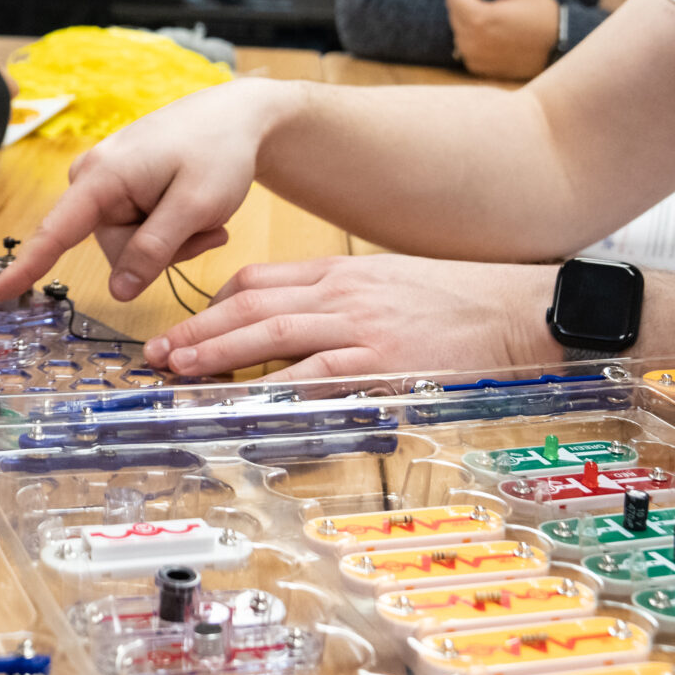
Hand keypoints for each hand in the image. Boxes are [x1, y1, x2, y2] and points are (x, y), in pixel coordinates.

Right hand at [0, 79, 285, 302]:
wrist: (236, 114)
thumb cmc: (218, 151)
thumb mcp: (194, 207)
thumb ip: (153, 250)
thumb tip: (117, 292)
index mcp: (102, 178)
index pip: (55, 232)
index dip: (24, 267)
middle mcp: (93, 178)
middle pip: (114, 249)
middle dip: (161, 251)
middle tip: (205, 227)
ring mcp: (106, 183)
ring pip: (130, 245)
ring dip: (173, 241)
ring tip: (206, 214)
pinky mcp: (121, 188)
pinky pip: (139, 229)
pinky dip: (172, 229)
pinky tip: (197, 210)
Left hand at [142, 254, 562, 381]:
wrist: (517, 311)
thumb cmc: (456, 302)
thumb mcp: (387, 285)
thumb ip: (339, 300)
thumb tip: (293, 324)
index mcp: (339, 272)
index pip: (257, 280)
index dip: (212, 306)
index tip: (184, 328)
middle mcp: (341, 294)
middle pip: (249, 305)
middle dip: (197, 330)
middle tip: (158, 354)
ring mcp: (360, 327)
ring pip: (269, 334)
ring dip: (217, 354)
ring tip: (179, 372)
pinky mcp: (383, 362)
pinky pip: (316, 376)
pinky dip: (275, 389)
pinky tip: (245, 402)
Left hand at [448, 0, 562, 79]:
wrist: (560, 49)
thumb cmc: (541, 15)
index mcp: (478, 18)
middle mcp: (470, 40)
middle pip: (454, 13)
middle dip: (471, 6)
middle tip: (498, 9)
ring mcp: (473, 57)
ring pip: (459, 30)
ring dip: (473, 24)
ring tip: (501, 25)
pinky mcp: (478, 68)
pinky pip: (467, 47)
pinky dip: (477, 41)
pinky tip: (499, 40)